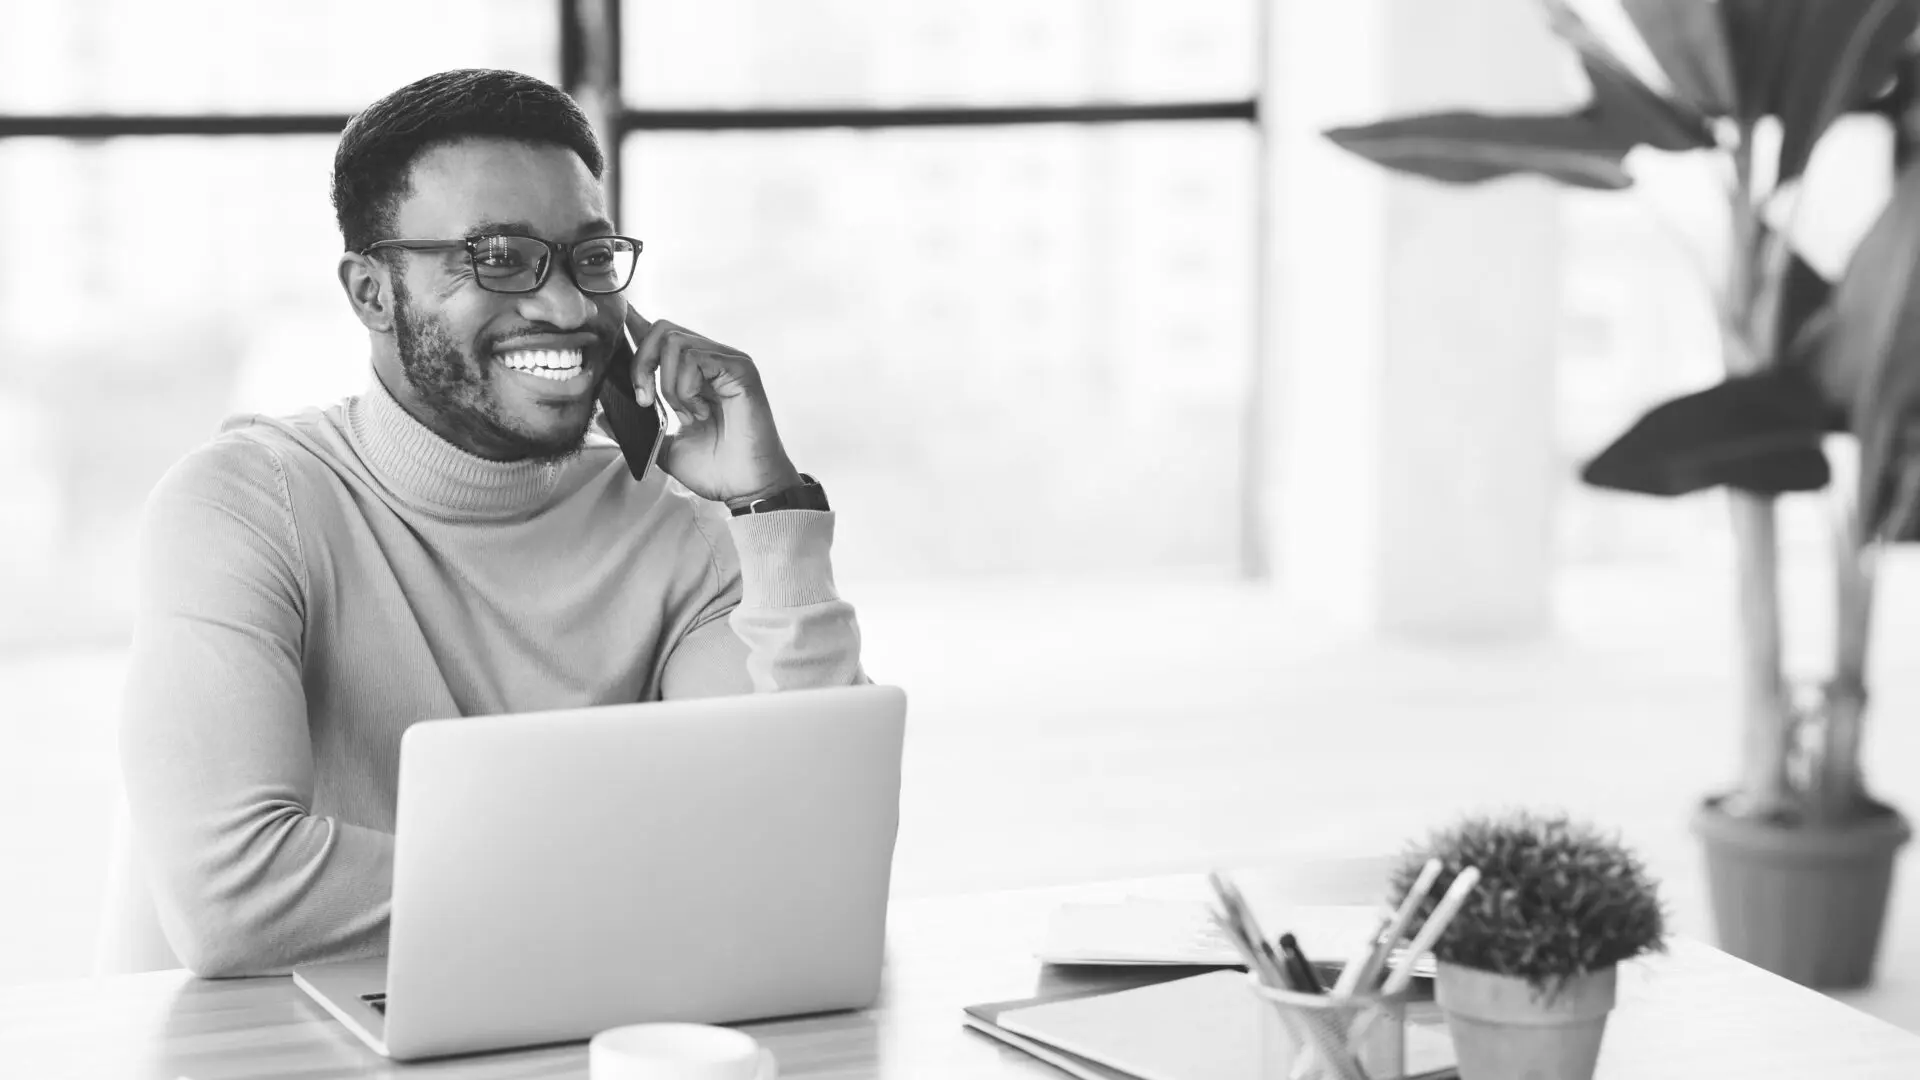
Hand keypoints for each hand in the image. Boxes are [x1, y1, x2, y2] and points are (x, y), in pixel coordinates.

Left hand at [621, 305, 801, 507]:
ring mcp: (726, 361)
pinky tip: (700, 412)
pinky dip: (687, 387)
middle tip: (644, 401)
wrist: (745, 487)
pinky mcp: (740, 368)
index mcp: (692, 373)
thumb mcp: (663, 447)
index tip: (614, 335)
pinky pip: (696, 357)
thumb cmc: (715, 468)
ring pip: (675, 342)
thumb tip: (601, 415)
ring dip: (669, 384)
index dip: (635, 327)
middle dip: (642, 363)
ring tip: (686, 415)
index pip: (659, 335)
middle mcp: (710, 360)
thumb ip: (637, 427)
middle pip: (661, 329)